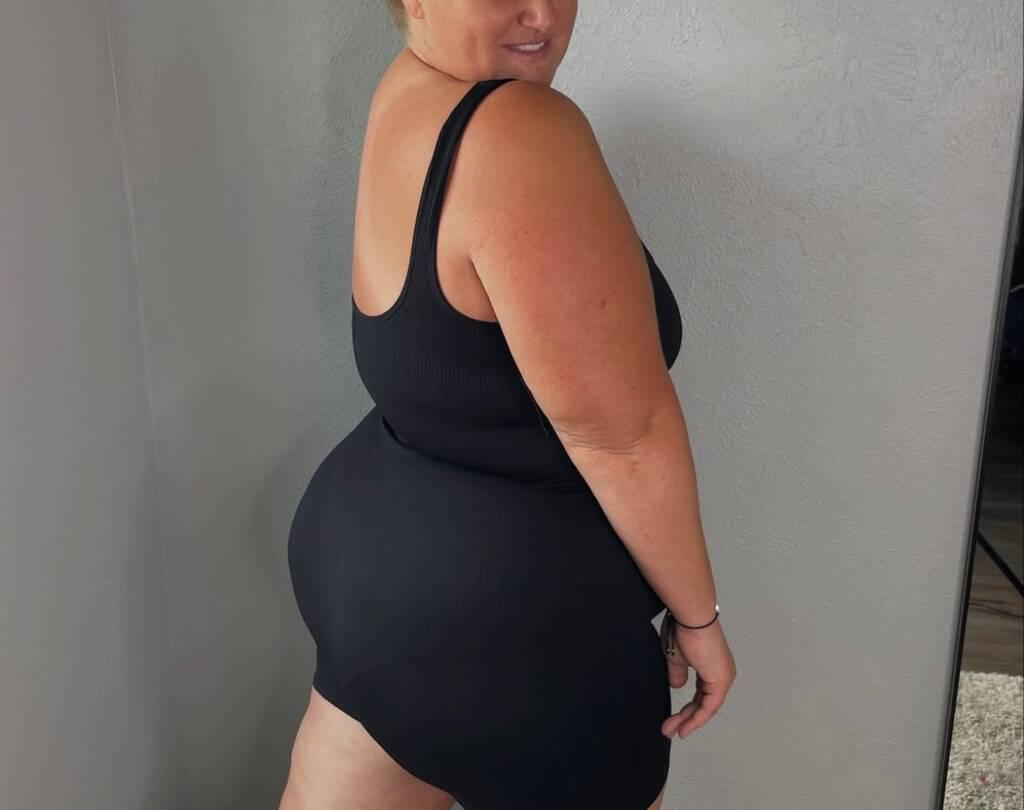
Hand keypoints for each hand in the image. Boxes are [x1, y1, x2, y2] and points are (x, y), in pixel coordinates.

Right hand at [659, 613, 735, 738]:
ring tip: (672, 730)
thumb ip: (678, 674)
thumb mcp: (676, 657)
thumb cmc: (684, 630)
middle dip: (685, 718)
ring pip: (706, 707)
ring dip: (688, 720)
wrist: (692, 619)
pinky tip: (685, 726)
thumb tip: (678, 686)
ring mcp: (723, 678)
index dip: (688, 709)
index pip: (700, 694)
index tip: (673, 720)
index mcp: (712, 667)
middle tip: (669, 728)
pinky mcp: (721, 681)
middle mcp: (722, 674)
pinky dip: (697, 718)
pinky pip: (709, 706)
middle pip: (703, 703)